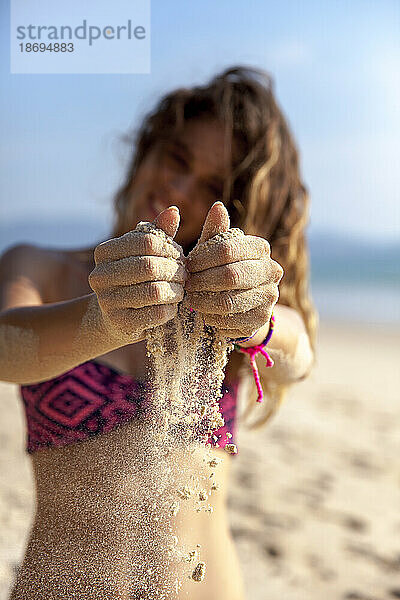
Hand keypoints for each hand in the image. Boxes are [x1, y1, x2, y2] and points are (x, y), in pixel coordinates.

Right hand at [88, 206, 186, 342]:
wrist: (116, 319)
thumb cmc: (135, 279)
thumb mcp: (144, 254)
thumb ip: (158, 233)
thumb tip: (173, 210)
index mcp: (104, 252)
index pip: (147, 241)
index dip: (170, 248)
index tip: (180, 256)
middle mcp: (100, 275)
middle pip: (151, 266)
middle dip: (175, 270)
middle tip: (186, 275)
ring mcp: (107, 301)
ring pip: (155, 291)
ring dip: (176, 290)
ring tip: (181, 289)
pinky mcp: (120, 324)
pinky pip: (157, 313)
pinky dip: (171, 309)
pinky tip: (171, 306)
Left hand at [185, 202, 283, 339]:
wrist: (243, 306)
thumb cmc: (222, 271)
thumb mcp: (216, 251)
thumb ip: (215, 232)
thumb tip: (217, 206)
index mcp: (260, 248)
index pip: (227, 249)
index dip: (202, 258)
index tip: (187, 265)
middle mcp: (271, 270)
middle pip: (230, 275)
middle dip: (202, 280)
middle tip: (187, 284)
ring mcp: (269, 296)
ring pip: (229, 300)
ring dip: (204, 301)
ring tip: (191, 299)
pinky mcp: (261, 319)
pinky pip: (231, 320)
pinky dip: (212, 317)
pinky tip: (203, 313)